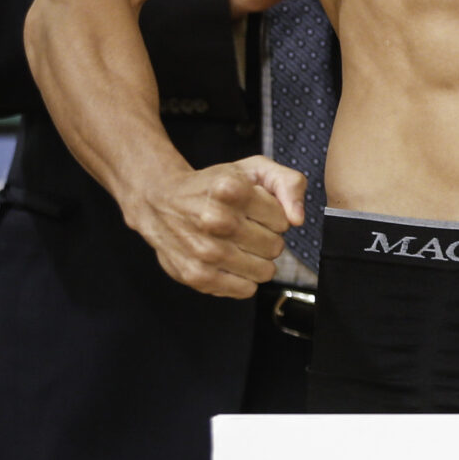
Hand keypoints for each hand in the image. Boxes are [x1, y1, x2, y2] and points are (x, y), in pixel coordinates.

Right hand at [120, 156, 304, 296]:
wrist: (161, 201)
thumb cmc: (213, 186)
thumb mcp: (253, 169)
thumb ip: (288, 184)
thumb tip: (297, 220)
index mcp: (231, 189)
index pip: (283, 220)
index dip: (274, 216)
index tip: (256, 211)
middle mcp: (216, 220)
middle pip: (275, 247)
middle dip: (267, 238)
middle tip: (246, 228)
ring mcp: (205, 250)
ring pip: (265, 271)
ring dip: (257, 260)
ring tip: (238, 245)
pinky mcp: (197, 275)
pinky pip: (245, 290)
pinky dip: (243, 278)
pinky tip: (229, 261)